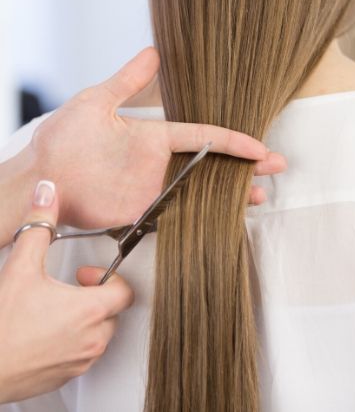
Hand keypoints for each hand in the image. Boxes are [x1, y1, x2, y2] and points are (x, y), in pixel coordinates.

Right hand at [0, 181, 133, 403]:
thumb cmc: (1, 327)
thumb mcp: (20, 269)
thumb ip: (39, 227)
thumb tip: (47, 194)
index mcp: (90, 310)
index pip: (126, 290)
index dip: (109, 277)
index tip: (86, 273)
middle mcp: (93, 338)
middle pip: (113, 309)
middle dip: (95, 295)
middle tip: (70, 289)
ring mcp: (82, 360)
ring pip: (101, 332)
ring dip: (86, 318)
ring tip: (57, 309)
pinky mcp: (68, 375)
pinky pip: (84, 354)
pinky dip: (75, 340)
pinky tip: (48, 331)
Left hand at [24, 48, 286, 228]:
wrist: (42, 179)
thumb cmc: (64, 139)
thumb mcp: (96, 102)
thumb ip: (127, 80)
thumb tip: (153, 51)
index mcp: (155, 136)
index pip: (205, 136)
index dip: (234, 140)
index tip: (259, 145)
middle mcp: (161, 164)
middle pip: (213, 165)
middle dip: (246, 167)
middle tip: (276, 167)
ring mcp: (155, 189)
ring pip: (203, 192)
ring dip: (233, 193)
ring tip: (260, 194)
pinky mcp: (144, 212)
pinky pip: (182, 214)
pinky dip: (206, 216)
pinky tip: (227, 216)